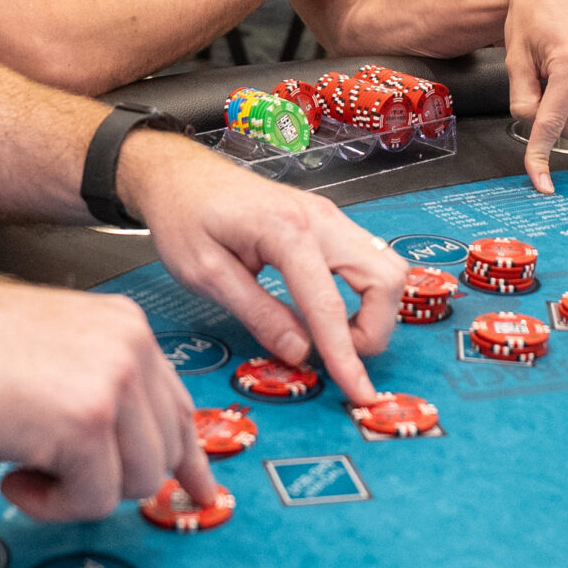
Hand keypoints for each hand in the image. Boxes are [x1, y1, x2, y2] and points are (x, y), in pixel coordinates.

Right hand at [0, 269, 216, 520]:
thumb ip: (95, 387)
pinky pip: (93, 499)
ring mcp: (112, 382)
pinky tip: (13, 475)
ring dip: (78, 493)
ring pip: (136, 481)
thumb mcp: (47, 353)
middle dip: (116, 480)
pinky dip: (52, 504)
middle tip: (60, 482)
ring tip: (23, 467)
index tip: (195, 490)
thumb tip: (130, 448)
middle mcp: (131, 346)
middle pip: (164, 451)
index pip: (176, 403)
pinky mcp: (85, 423)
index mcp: (124, 326)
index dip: (186, 456)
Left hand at [120, 131, 406, 403]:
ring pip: (385, 267)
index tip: (359, 393)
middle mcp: (320, 218)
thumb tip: (301, 354)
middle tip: (338, 356)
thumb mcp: (205, 274)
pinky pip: (367, 260)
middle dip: (375, 328)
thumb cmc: (185, 215)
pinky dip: (363, 294)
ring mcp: (329, 217)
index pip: (329, 305)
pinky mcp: (328, 223)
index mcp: (286, 230)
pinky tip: (326, 312)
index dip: (346, 356)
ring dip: (374, 310)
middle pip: (385, 278)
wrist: (181, 175)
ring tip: (332, 335)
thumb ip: (257, 313)